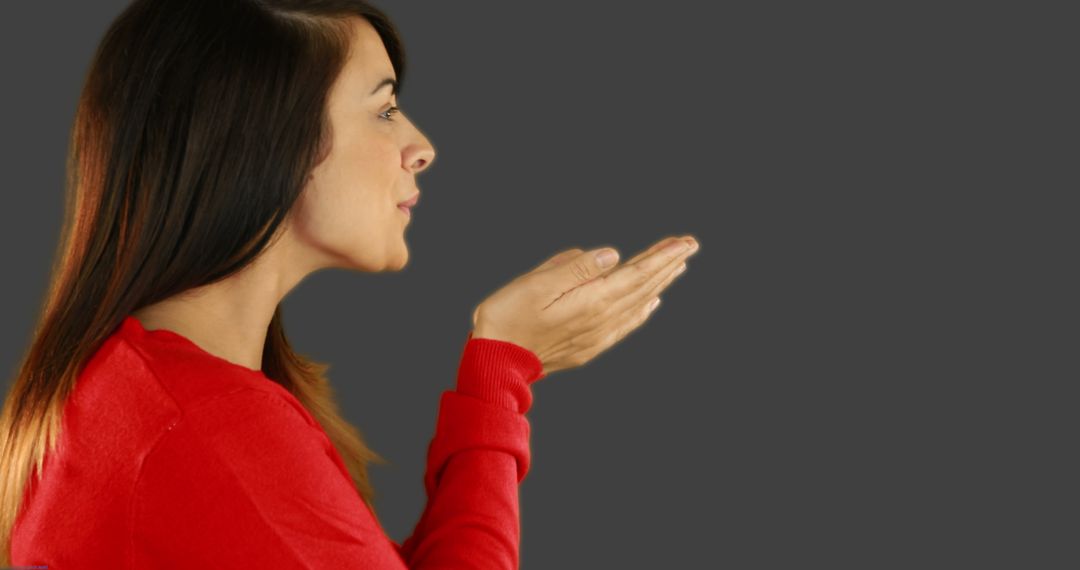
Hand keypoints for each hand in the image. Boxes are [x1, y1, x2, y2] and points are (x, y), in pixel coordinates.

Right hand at [471, 235, 699, 375]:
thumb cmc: (508, 318)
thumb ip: (577, 268)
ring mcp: (597, 336)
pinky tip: (650, 302)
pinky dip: (643, 309)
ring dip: (659, 283)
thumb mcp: (537, 283)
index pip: (637, 274)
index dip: (663, 257)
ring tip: (677, 267)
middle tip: (689, 245)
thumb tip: (612, 255)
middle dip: (668, 265)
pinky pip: (626, 324)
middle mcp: (601, 320)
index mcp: (591, 301)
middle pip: (643, 287)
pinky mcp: (588, 346)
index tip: (684, 243)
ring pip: (638, 304)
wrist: (495, 362)